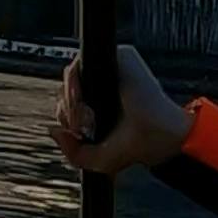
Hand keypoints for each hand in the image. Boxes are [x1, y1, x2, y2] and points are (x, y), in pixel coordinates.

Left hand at [48, 44, 188, 177]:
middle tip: (80, 125)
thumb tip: (52, 130)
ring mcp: (114, 69)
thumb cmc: (139, 146)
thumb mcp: (99, 159)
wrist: (165, 137)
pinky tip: (84, 101)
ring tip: (83, 117)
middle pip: (67, 88)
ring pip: (72, 74)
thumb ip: (72, 152)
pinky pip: (87, 61)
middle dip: (66, 108)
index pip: (69, 101)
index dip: (66, 114)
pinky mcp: (122, 58)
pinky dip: (77, 81)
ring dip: (70, 98)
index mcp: (101, 102)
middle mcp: (106, 83)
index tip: (75, 130)